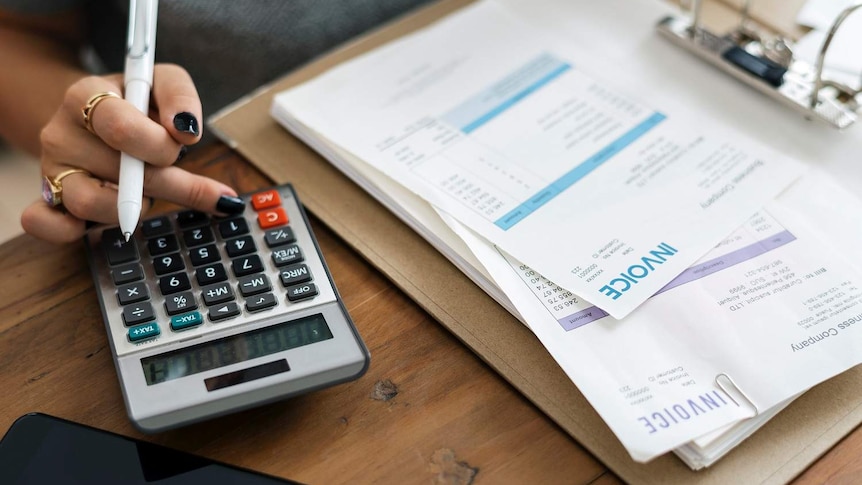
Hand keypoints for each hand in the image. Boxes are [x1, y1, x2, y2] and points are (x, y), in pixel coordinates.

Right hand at [21, 63, 244, 242]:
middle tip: (202, 188)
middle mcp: (61, 134)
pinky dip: (73, 230)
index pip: (119, 126)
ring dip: (137, 207)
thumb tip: (187, 131)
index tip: (186, 143)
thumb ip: (179, 96)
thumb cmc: (135, 102)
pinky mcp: (48, 201)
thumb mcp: (160, 81)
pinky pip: (47, 225)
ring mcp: (51, 170)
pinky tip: (113, 222)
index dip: (160, 144)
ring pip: (91, 204)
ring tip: (151, 193)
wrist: (92, 115)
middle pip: (120, 173)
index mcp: (85, 96)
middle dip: (171, 182)